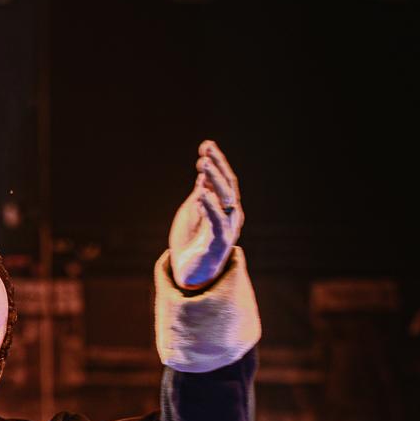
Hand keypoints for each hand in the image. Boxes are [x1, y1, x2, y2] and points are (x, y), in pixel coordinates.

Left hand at [168, 139, 242, 289]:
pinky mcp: (218, 244)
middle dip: (217, 167)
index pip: (225, 179)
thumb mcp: (194, 213)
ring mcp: (227, 229)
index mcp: (225, 207)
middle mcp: (230, 216)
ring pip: (226, 199)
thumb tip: (203, 174)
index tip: (206, 145)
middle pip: (228, 186)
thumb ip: (200, 194)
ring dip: (214, 180)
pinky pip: (217, 222)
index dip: (217, 161)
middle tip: (204, 152)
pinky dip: (210, 206)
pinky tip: (200, 193)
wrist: (189, 275)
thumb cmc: (192, 243)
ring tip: (202, 165)